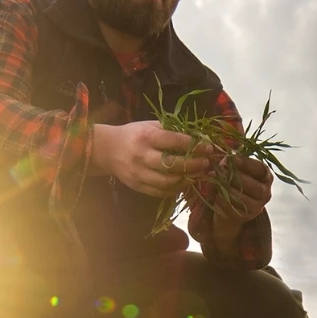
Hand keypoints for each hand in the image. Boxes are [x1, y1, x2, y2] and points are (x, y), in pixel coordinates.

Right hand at [93, 121, 212, 198]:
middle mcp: (142, 156)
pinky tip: (185, 182)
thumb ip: (172, 131)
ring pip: (168, 182)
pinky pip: (161, 192)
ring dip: (187, 179)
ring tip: (198, 174)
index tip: (208, 148)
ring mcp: (139, 174)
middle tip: (206, 163)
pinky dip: (176, 189)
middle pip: (172, 165)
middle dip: (194, 165)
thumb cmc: (134, 134)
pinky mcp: (137, 186)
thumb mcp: (151, 125)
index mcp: (146, 137)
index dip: (195, 146)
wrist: (108, 150)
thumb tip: (200, 137)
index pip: (175, 142)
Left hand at [212, 155, 272, 223]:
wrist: (230, 202)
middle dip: (235, 178)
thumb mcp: (235, 166)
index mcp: (265, 176)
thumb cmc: (233, 178)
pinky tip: (214, 193)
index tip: (230, 158)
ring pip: (244, 199)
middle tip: (219, 170)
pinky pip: (234, 209)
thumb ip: (234, 156)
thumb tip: (231, 144)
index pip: (260, 169)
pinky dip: (222, 201)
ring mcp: (257, 206)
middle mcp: (265, 192)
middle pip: (254, 186)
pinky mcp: (246, 217)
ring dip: (227, 189)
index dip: (246, 163)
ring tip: (214, 181)